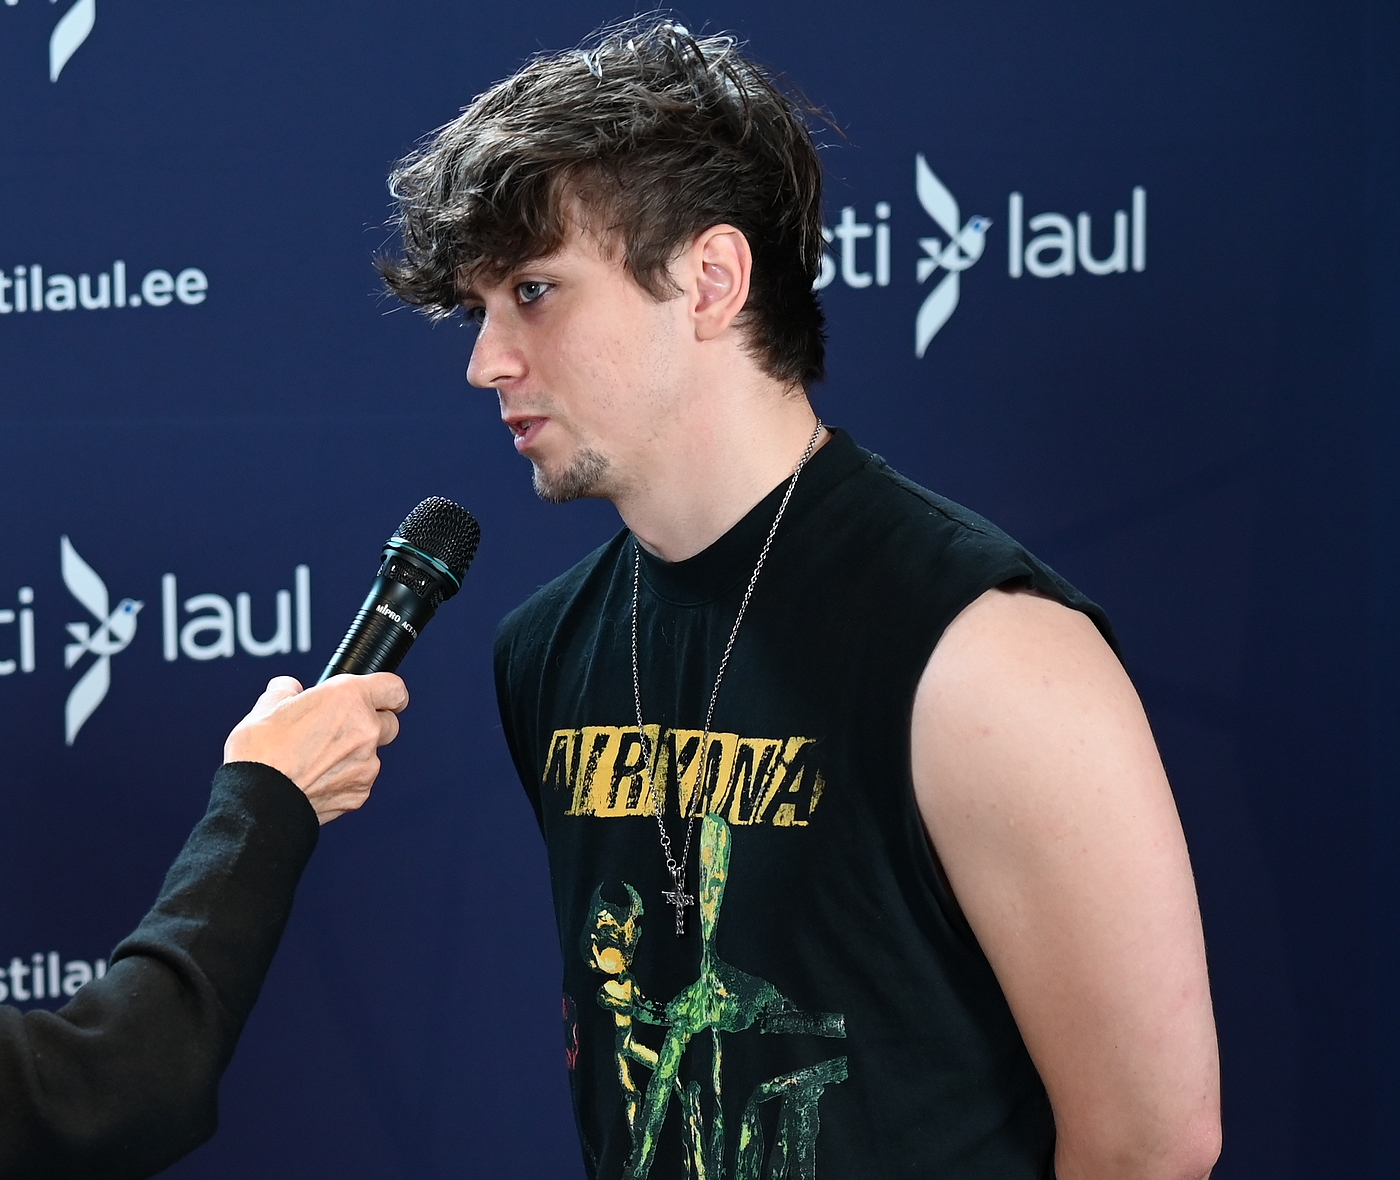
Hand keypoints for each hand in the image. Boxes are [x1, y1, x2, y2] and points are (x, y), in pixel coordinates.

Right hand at [223, 673, 409, 823]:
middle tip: (340, 729)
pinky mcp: (360, 793)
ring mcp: (367, 764)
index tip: (383, 698)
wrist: (257, 800)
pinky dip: (345, 779)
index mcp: (349, 698)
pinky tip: (317, 779)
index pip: (394, 689)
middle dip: (371, 723)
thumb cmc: (261, 753)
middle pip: (389, 723)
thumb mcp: (268, 706)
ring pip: (372, 754)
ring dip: (355, 754)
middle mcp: (366, 729)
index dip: (388, 693)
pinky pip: (360, 780)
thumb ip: (288, 690)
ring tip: (317, 759)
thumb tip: (290, 689)